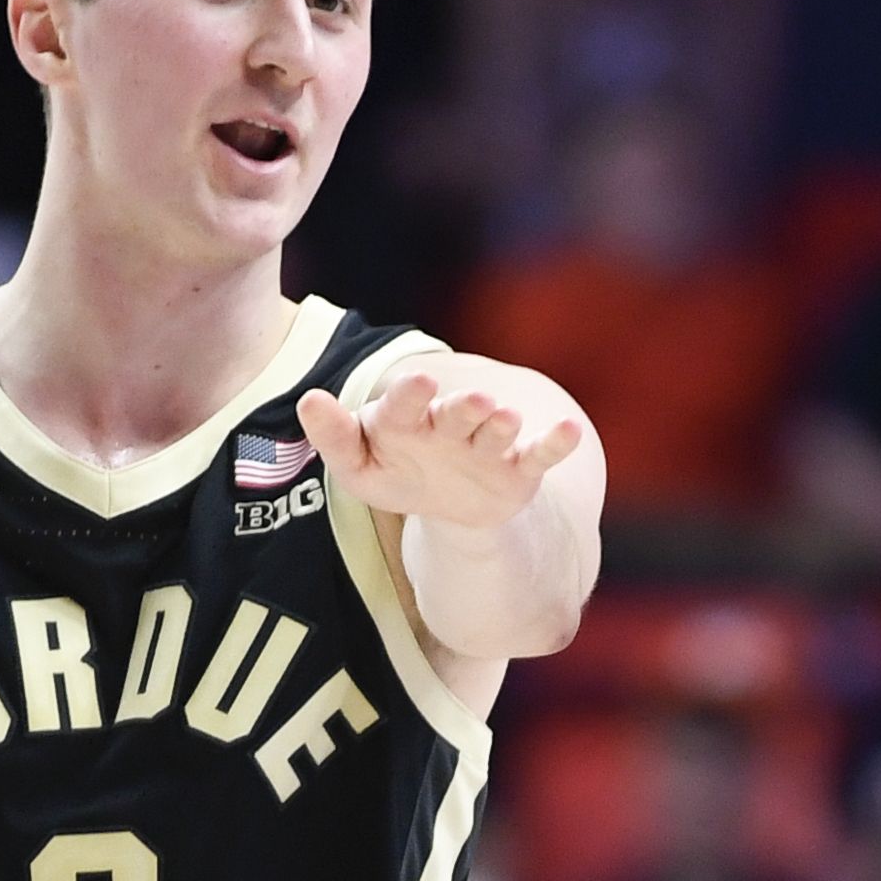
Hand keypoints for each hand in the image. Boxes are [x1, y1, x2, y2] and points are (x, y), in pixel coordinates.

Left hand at [299, 362, 585, 531]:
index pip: (406, 402)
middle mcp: (450, 424)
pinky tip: (571, 432)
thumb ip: (334, 436)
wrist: (446, 500)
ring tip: (506, 417)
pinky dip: (555, 444)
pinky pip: (538, 454)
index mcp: (407, 418)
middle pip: (457, 413)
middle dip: (465, 408)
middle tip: (474, 400)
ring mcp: (486, 445)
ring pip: (496, 432)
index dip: (412, 394)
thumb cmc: (396, 472)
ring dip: (501, 425)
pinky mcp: (518, 469)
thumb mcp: (357, 466)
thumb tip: (309, 400)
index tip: (420, 380)